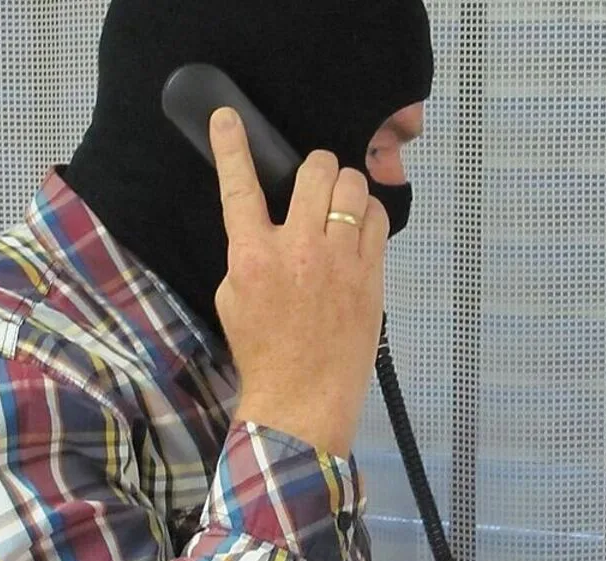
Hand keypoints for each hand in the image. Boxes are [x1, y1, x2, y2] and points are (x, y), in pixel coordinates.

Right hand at [208, 106, 389, 458]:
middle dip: (315, 168)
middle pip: (316, 170)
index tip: (227, 118)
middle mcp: (298, 249)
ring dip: (344, 187)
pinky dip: (368, 214)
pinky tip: (359, 231)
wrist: (302, 397)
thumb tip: (269, 225)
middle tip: (314, 185)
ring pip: (353, 186)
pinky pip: (378, 218)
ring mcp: (340, 259)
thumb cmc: (263, 352)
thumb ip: (248, 254)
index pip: (239, 187)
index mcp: (252, 256)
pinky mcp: (372, 273)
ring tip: (339, 208)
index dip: (232, 146)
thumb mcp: (232, 298)